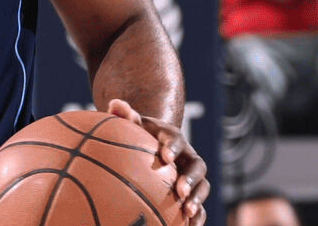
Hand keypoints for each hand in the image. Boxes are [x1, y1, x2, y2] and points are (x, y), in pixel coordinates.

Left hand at [107, 99, 207, 224]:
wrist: (157, 143)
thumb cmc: (141, 133)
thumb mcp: (134, 122)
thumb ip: (125, 114)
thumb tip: (114, 103)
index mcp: (173, 137)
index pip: (175, 139)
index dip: (172, 147)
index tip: (165, 157)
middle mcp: (188, 155)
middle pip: (197, 165)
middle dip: (191, 178)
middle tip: (180, 190)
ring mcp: (193, 173)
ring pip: (202, 186)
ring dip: (197, 198)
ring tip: (187, 212)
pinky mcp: (193, 189)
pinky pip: (199, 203)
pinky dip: (197, 215)